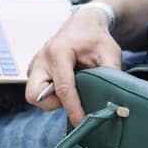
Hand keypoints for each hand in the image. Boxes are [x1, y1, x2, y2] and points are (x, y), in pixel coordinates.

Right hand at [25, 7, 121, 124]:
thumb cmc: (95, 38)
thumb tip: (114, 100)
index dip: (73, 109)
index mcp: (59, 51)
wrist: (82, 24)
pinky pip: (36, 90)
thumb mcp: (110, 53)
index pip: (62, 88)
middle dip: (52, 104)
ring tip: (71, 88)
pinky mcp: (33, 69)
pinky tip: (65, 84)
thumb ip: (111, 74)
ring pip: (33, 95)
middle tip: (71, 98)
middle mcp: (41, 58)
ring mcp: (34, 64)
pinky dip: (50, 93)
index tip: (82, 122)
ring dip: (52, 99)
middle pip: (34, 95)